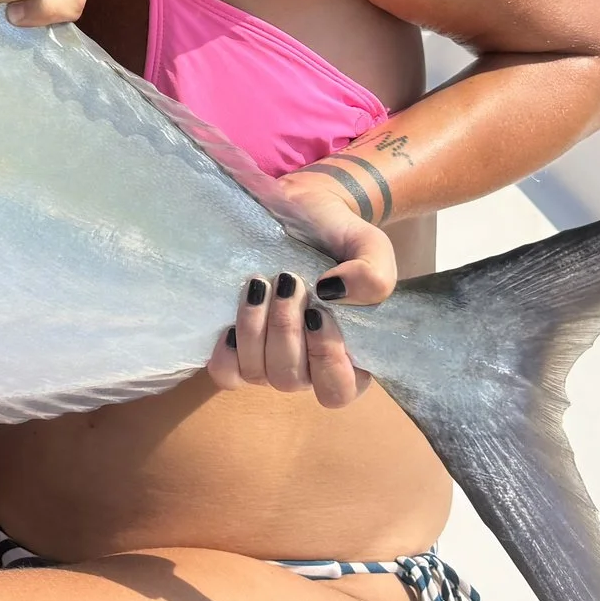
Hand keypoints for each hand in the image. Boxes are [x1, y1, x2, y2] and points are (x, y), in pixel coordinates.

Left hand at [206, 170, 397, 408]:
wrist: (299, 209)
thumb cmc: (338, 236)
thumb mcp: (370, 247)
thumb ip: (373, 275)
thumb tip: (333, 293)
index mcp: (350, 356)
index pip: (338, 391)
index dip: (326, 360)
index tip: (318, 313)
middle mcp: (309, 366)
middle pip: (291, 380)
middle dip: (285, 330)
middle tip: (289, 282)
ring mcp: (270, 359)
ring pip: (257, 373)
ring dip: (255, 328)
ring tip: (260, 285)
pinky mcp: (239, 347)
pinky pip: (227, 374)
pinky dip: (226, 354)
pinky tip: (230, 324)